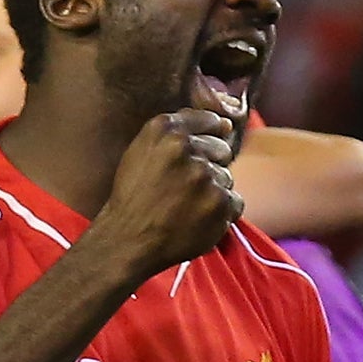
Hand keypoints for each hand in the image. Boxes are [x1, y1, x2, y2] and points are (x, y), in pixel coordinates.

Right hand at [95, 109, 243, 278]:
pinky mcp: (219, 202)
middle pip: (221, 149)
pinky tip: (196, 219)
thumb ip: (177, 131)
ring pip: (227, 178)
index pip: (209, 120)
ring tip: (185, 207)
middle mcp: (186, 148)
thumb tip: (225, 125)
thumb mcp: (141, 151)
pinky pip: (235, 202)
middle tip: (183, 188)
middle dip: (209, 167)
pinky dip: (221, 214)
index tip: (195, 157)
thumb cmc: (133, 198)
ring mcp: (205, 175)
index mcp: (165, 131)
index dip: (206, 138)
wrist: (127, 241)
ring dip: (212, 193)